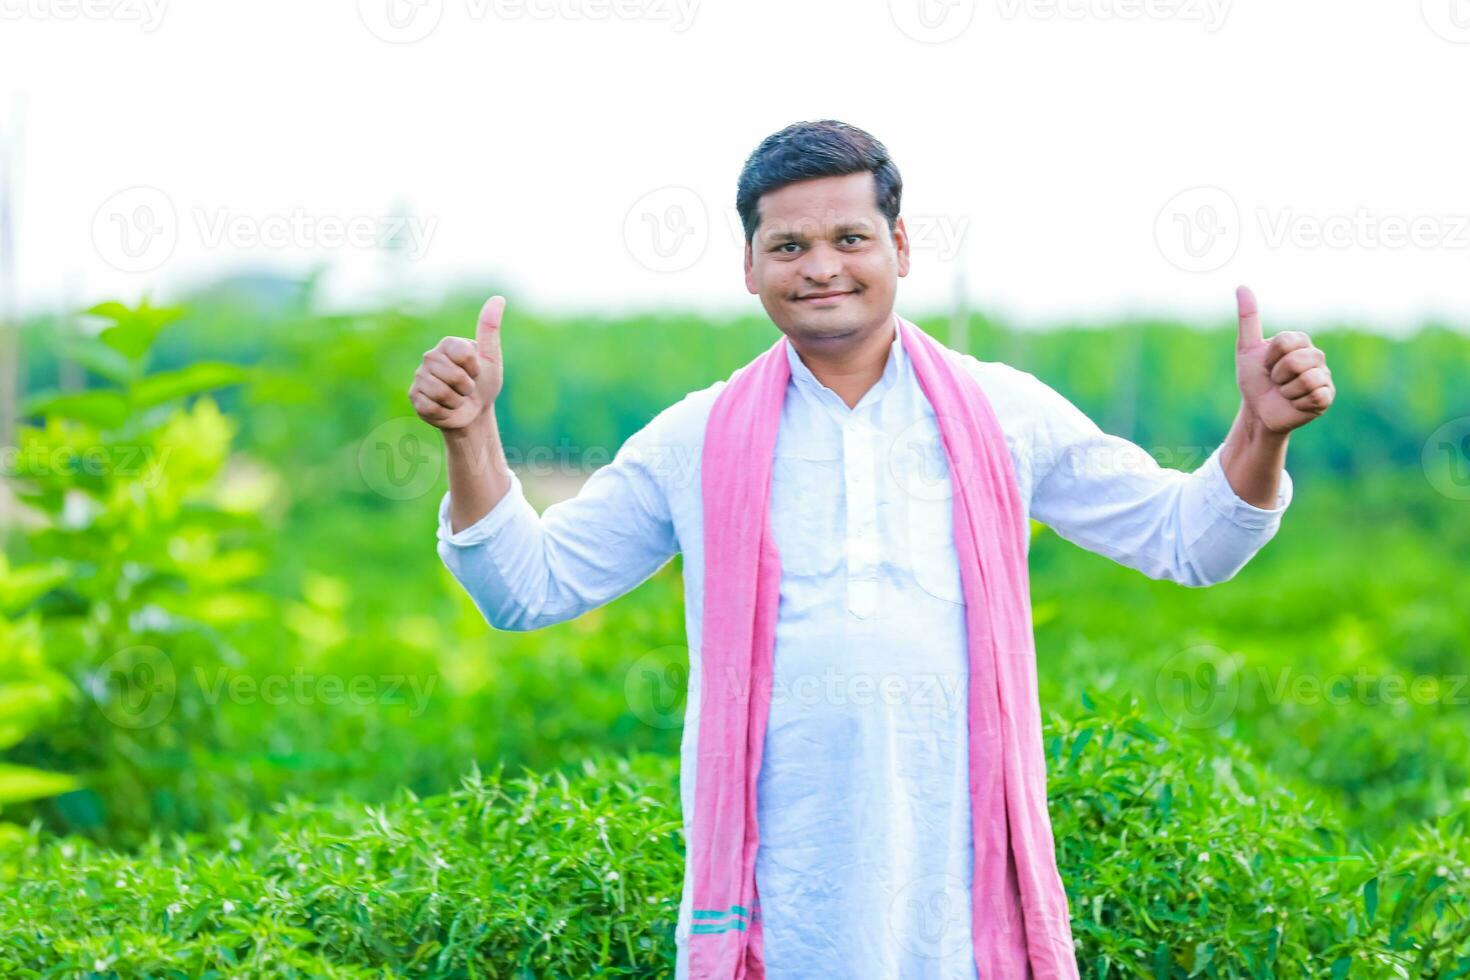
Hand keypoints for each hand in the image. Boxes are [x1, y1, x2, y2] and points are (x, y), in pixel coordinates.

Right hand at [409, 295, 505, 430]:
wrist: (474, 412)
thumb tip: (498, 298)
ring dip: (457, 401)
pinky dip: (446, 412)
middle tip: (467, 388)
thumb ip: (490, 330)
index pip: (463, 354)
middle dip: (467, 387)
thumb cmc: (484, 383)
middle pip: (453, 375)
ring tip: (457, 398)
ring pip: (441, 392)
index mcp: (448, 344)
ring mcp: (420, 376)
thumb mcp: (491, 358)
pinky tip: (446, 408)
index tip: (476, 371)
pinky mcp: (414, 396)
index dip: (475, 368)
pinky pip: (431, 406)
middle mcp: (430, 357)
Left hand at [1234, 285, 1333, 435]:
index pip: (1286, 342)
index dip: (1269, 357)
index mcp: (1300, 341)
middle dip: (1277, 374)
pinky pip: (1315, 395)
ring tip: (1285, 392)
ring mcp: (1324, 376)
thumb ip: (1248, 318)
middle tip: (1275, 381)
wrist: (1258, 410)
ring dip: (1286, 390)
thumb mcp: (1247, 349)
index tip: (1266, 364)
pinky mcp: (1327, 397)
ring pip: (1306, 378)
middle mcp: (1316, 356)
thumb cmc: (1254, 379)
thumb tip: (1242, 287)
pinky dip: (1297, 402)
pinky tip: (1296, 403)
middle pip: (1296, 360)